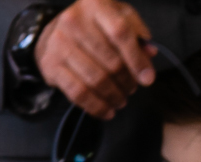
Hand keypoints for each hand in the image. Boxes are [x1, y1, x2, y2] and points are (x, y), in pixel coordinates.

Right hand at [36, 0, 154, 119]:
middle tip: (132, 88)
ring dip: (114, 96)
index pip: (120, 33)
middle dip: (127, 82)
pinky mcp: (51, 65)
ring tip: (121, 100)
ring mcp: (59, 43)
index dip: (137, 59)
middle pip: (111, 62)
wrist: (55, 31)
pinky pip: (78, 93)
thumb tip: (150, 52)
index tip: (147, 79)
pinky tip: (107, 111)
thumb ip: (136, 33)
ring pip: (96, 80)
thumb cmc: (94, 25)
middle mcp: (74, 21)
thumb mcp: (118, 17)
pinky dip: (97, 107)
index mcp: (95, 5)